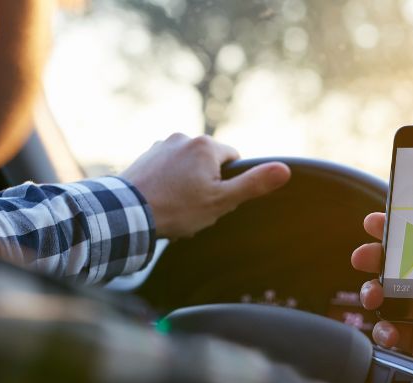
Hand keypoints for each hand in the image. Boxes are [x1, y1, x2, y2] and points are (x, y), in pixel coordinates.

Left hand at [121, 133, 290, 238]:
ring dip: (187, 186)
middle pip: (210, 164)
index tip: (215, 200)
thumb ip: (253, 184)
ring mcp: (161, 145)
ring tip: (176, 207)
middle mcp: (183, 137)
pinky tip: (162, 203)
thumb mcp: (222, 201)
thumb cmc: (177, 209)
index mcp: (206, 145)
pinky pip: (168, 170)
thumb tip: (285, 169)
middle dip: (207, 185)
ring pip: (189, 168)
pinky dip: (169, 184)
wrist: (126, 214)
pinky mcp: (146, 156)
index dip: (229, 184)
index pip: (234, 161)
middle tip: (194, 208)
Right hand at [350, 202, 412, 382]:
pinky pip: (392, 330)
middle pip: (404, 266)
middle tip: (362, 257)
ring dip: (374, 293)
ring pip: (391, 296)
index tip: (382, 221)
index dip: (406, 229)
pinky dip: (385, 330)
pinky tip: (388, 331)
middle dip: (378, 260)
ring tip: (371, 296)